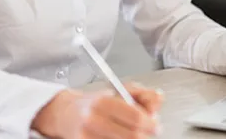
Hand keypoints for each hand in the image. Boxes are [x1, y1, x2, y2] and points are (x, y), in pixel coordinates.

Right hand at [32, 83, 162, 137]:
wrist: (66, 115)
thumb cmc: (95, 103)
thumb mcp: (118, 91)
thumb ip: (141, 94)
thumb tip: (158, 98)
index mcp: (102, 102)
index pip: (135, 116)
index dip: (150, 123)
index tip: (155, 125)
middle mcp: (93, 121)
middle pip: (132, 136)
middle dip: (144, 135)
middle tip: (148, 131)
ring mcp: (87, 137)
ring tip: (132, 133)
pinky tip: (119, 137)